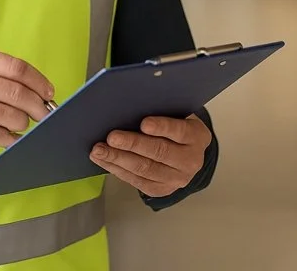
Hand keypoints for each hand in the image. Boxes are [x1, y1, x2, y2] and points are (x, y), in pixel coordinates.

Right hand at [0, 49, 55, 156]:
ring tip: (19, 124)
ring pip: (13, 115)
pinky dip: (12, 138)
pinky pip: (2, 134)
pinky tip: (11, 137)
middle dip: (38, 105)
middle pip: (18, 92)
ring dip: (23, 123)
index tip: (48, 91)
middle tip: (44, 112)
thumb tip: (38, 89)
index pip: (16, 67)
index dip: (38, 81)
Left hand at [89, 114, 211, 197]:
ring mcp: (177, 179)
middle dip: (132, 144)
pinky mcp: (162, 190)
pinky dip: (117, 170)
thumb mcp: (177, 115)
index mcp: (196, 136)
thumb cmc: (176, 126)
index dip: (162, 127)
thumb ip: (161, 111)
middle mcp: (190, 160)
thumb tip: (129, 107)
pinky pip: (137, 181)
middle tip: (111, 137)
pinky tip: (104, 161)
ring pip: (145, 169)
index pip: (180, 131)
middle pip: (159, 152)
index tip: (144, 123)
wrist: (188, 153)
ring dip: (118, 159)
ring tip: (99, 151)